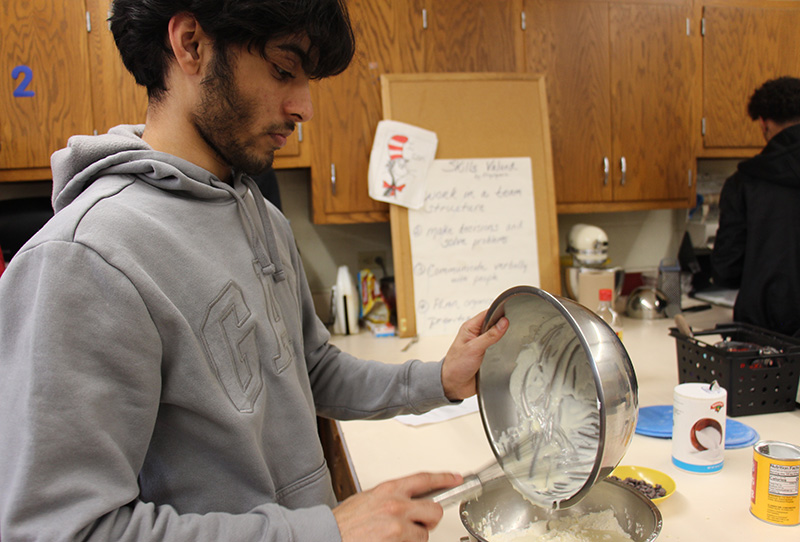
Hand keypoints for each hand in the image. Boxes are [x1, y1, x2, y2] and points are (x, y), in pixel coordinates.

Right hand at [333, 472, 462, 541]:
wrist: (329, 537)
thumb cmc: (344, 523)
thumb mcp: (367, 499)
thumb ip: (389, 498)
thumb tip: (405, 501)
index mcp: (388, 490)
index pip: (424, 479)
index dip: (444, 478)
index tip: (455, 478)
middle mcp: (396, 505)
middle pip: (433, 509)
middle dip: (430, 519)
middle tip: (421, 523)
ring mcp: (398, 526)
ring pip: (424, 534)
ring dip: (413, 538)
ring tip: (394, 537)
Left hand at [441, 310, 508, 399]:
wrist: (453, 385)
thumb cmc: (456, 366)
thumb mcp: (474, 348)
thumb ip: (490, 336)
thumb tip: (503, 322)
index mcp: (470, 328)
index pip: (488, 313)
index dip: (500, 312)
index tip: (512, 313)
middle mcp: (477, 335)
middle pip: (495, 324)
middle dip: (505, 325)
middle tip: (518, 325)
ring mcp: (482, 345)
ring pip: (498, 337)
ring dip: (505, 338)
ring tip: (516, 337)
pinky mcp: (487, 355)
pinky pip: (499, 349)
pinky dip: (504, 349)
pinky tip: (511, 350)